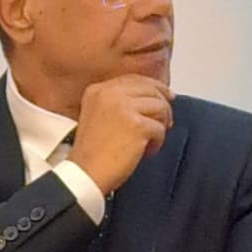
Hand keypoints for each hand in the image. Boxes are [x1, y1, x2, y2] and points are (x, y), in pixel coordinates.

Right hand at [68, 74, 173, 195]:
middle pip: (150, 90)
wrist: (85, 173)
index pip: (134, 79)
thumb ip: (118, 101)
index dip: (154, 87)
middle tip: (166, 123)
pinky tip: (146, 151)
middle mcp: (109, 93)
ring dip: (160, 125)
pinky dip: (157, 142)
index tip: (166, 96)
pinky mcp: (137, 125)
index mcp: (98, 89)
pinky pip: (160, 128)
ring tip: (150, 141)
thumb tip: (156, 96)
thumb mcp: (98, 114)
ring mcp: (123, 107)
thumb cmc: (93, 150)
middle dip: (163, 106)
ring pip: (160, 106)